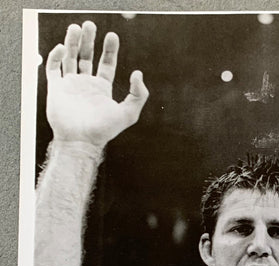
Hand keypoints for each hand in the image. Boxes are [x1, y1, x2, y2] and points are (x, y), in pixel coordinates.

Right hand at [46, 21, 148, 146]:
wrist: (81, 141)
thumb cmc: (105, 130)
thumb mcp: (129, 113)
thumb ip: (139, 94)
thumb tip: (138, 73)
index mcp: (102, 88)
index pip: (106, 63)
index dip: (109, 49)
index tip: (112, 35)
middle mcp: (86, 84)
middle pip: (87, 56)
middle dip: (88, 40)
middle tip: (89, 25)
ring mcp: (70, 85)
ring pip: (70, 58)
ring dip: (72, 42)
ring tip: (76, 28)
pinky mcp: (55, 89)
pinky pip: (53, 68)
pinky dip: (56, 56)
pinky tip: (62, 48)